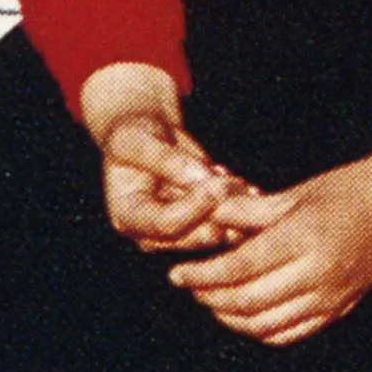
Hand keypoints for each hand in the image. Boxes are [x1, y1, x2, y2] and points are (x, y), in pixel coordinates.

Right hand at [80, 63, 250, 250]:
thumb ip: (167, 160)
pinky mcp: (204, 227)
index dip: (194, 208)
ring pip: (219, 233)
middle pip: (195, 236)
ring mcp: (181, 234)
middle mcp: (153, 235)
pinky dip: (243, 207)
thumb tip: (203, 178)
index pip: (165, 224)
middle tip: (232, 181)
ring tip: (233, 179)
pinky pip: (232, 227)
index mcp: (127, 218)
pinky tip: (244, 187)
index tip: (217, 184)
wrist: (147, 135)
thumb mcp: (138, 141)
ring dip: (234, 209)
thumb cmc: (133, 136)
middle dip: (219, 210)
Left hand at [167, 138, 371, 347]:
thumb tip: (202, 211)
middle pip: (247, 301)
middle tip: (189, 285)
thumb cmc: (344, 190)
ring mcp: (331, 297)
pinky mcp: (339, 310)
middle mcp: (318, 274)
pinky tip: (241, 314)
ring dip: (229, 318)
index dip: (202, 275)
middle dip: (209, 297)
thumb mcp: (294, 194)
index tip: (176, 274)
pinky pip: (290, 333)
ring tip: (209, 299)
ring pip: (266, 325)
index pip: (239, 268)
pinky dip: (259, 330)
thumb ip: (247, 210)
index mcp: (304, 239)